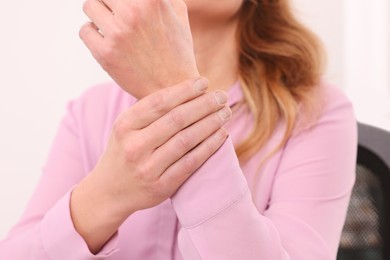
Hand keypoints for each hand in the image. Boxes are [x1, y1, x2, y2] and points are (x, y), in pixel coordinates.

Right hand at [70, 78, 231, 251]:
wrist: (110, 191)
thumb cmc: (125, 151)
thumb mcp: (126, 127)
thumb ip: (149, 111)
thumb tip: (189, 89)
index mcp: (124, 125)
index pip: (159, 102)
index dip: (185, 90)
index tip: (205, 82)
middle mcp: (134, 146)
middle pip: (176, 119)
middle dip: (204, 104)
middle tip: (222, 95)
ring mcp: (147, 168)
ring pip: (186, 139)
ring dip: (210, 123)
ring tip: (225, 112)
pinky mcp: (161, 186)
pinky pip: (191, 162)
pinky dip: (209, 146)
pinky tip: (221, 134)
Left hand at [80, 0, 198, 97]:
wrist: (173, 88)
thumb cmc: (178, 50)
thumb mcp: (179, 13)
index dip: (120, 0)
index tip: (121, 6)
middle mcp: (132, 12)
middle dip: (109, 2)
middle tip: (117, 15)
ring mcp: (117, 33)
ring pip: (89, 6)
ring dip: (98, 14)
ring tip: (111, 26)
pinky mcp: (105, 53)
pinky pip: (84, 31)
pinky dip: (93, 34)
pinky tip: (106, 41)